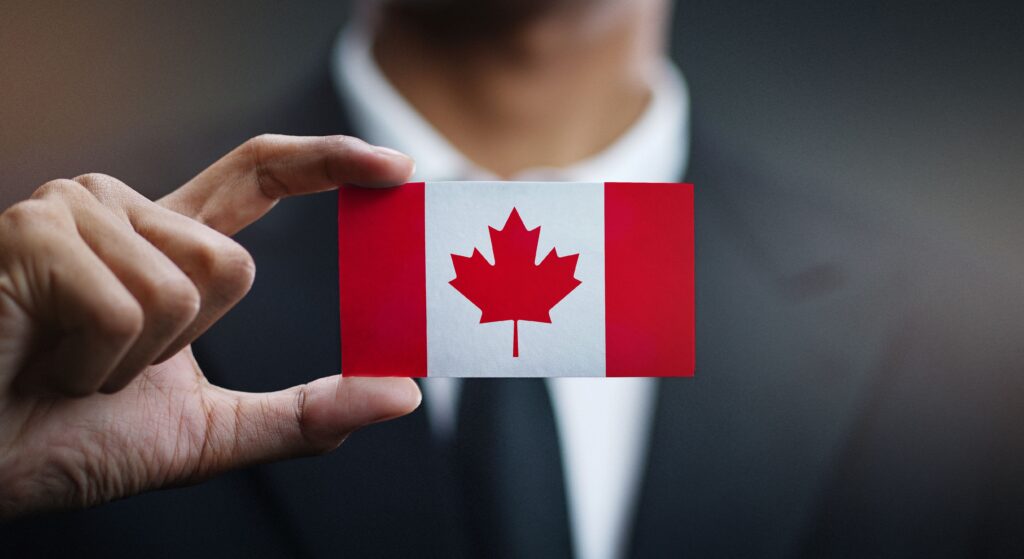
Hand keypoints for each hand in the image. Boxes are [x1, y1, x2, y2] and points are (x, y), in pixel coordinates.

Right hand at [0, 135, 420, 518]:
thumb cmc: (69, 439)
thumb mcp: (209, 432)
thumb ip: (304, 414)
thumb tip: (401, 395)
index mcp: (164, 243)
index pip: (260, 174)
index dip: (329, 162)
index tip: (396, 169)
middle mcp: (121, 210)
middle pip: (234, 263)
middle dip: (184, 346)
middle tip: (108, 367)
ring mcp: (73, 212)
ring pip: (186, 286)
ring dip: (135, 360)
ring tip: (68, 364)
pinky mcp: (34, 232)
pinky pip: (129, 307)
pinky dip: (97, 365)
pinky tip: (43, 361)